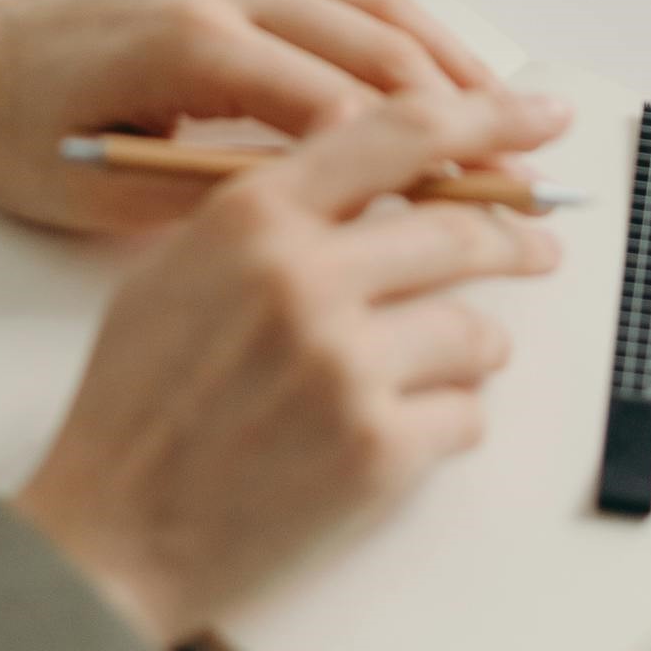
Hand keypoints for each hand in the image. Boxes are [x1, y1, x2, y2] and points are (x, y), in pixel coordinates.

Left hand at [0, 0, 496, 232]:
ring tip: (513, 116)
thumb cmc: (13, 136)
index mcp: (194, 45)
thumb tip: (332, 221)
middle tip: (529, 164)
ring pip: (375, 7)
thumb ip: (224, 201)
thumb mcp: (111, 196)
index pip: (342, 109)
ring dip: (451, 61)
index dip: (420, 165)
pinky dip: (404, 32)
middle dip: (464, 109)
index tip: (476, 210)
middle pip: (380, 47)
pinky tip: (442, 75)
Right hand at [12, 83, 571, 644]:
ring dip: (475, 347)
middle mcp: (305, 280)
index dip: (487, 118)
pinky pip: (466, 416)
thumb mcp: (180, 265)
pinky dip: (447, 424)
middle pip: (461, 230)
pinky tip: (396, 435)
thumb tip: (373, 165)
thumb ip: (275, 207)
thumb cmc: (139, 401)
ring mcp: (345, 367)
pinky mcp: (376, 451)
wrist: (111, 534)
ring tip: (438, 367)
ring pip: (478, 331)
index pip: (402, 132)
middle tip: (538, 246)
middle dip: (515, 240)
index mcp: (253, 218)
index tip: (540, 116)